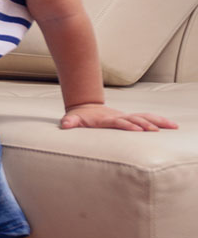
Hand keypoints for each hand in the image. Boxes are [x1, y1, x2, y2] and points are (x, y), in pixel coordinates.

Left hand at [61, 103, 178, 131]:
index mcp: (107, 119)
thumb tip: (64, 124)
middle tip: (155, 130)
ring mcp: (126, 117)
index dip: (127, 125)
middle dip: (145, 124)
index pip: (118, 122)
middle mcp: (118, 116)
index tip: (137, 129)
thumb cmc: (79, 116)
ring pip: (144, 117)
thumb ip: (69, 122)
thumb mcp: (72, 118)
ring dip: (157, 121)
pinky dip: (159, 120)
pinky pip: (147, 118)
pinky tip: (171, 125)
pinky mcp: (130, 119)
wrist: (85, 106)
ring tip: (172, 126)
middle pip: (135, 119)